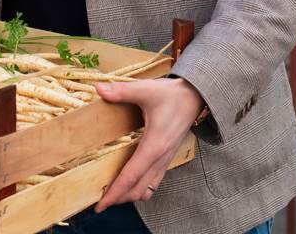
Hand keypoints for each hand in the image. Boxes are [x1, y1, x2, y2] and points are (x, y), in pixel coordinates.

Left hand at [93, 77, 203, 211]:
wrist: (196, 97)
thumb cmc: (172, 94)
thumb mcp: (146, 90)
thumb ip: (122, 91)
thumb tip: (99, 89)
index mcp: (154, 146)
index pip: (130, 177)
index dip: (114, 193)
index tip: (100, 206)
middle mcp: (160, 158)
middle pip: (137, 190)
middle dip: (118, 199)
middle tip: (99, 202)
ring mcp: (165, 160)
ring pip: (147, 189)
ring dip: (130, 195)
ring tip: (112, 194)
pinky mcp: (167, 158)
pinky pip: (154, 182)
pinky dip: (140, 188)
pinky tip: (130, 183)